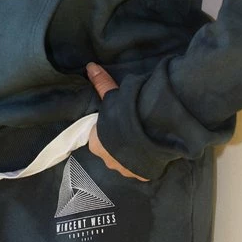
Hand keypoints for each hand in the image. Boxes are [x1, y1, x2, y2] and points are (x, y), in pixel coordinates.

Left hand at [86, 62, 148, 180]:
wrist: (152, 133)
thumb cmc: (126, 115)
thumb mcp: (113, 97)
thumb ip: (101, 83)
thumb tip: (90, 66)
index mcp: (96, 144)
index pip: (97, 137)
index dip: (106, 129)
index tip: (116, 122)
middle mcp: (107, 161)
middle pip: (110, 150)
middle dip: (118, 142)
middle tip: (131, 128)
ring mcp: (124, 170)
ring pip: (125, 161)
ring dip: (131, 152)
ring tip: (142, 138)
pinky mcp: (140, 176)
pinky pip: (140, 168)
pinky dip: (143, 161)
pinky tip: (150, 149)